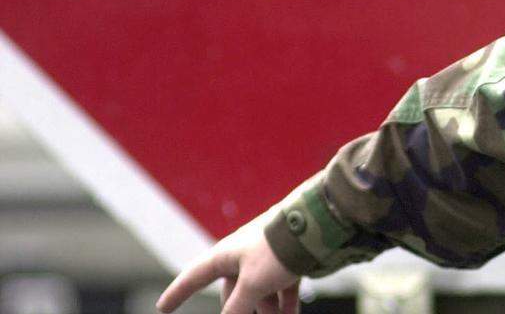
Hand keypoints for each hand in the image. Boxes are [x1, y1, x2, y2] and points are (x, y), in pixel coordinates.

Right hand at [157, 211, 299, 313]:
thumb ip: (237, 307)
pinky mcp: (288, 263)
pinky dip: (284, 307)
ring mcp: (266, 260)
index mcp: (225, 255)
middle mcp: (243, 257)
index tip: (162, 307)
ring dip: (266, 313)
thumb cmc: (276, 249)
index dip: (177, 293)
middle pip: (232, 294)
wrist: (315, 226)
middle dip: (238, 312)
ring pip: (260, 295)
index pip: (194, 277)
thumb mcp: (252, 284)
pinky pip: (281, 291)